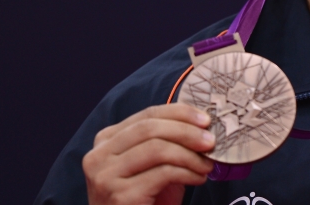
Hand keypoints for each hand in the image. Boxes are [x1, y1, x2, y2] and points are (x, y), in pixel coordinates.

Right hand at [83, 103, 215, 204]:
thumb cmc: (144, 199)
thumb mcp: (151, 164)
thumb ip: (165, 142)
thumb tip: (201, 124)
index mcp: (106, 140)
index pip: (147, 115)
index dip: (180, 113)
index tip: (206, 120)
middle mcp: (99, 155)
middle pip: (150, 129)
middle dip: (186, 131)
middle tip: (210, 141)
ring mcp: (106, 176)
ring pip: (157, 149)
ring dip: (190, 155)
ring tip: (207, 164)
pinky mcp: (120, 195)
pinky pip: (163, 173)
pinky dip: (187, 173)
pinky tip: (198, 178)